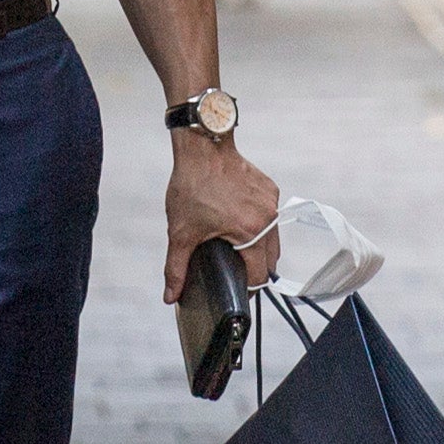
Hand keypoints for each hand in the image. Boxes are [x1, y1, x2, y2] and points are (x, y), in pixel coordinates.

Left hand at [164, 130, 282, 307]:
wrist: (202, 147)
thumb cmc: (192, 186)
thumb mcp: (181, 231)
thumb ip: (176, 268)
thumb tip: (170, 296)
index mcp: (251, 233)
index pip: (260, 275)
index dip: (249, 289)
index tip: (238, 291)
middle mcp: (267, 219)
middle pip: (271, 259)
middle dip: (256, 270)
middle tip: (235, 272)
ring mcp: (271, 202)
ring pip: (273, 238)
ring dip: (259, 248)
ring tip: (238, 250)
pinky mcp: (270, 188)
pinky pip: (270, 216)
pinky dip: (259, 224)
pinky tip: (239, 221)